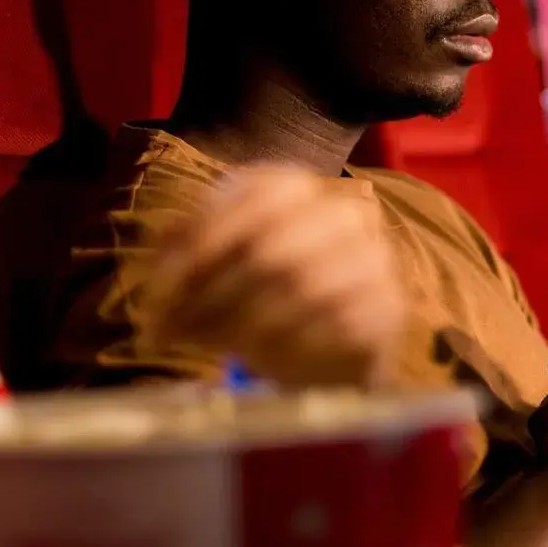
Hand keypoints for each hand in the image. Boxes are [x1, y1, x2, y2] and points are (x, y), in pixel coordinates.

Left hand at [142, 167, 406, 388]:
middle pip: (269, 245)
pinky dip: (287, 345)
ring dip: (241, 323)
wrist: (331, 347)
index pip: (251, 197)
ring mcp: (373, 257)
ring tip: (208, 348)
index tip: (159, 292)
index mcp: (298, 187)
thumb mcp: (219, 263)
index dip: (201, 242)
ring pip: (300, 285)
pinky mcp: (388, 307)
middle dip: (211, 294)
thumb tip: (162, 270)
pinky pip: (331, 325)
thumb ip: (187, 252)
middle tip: (171, 332)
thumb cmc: (262, 295)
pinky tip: (259, 359)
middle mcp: (343, 212)